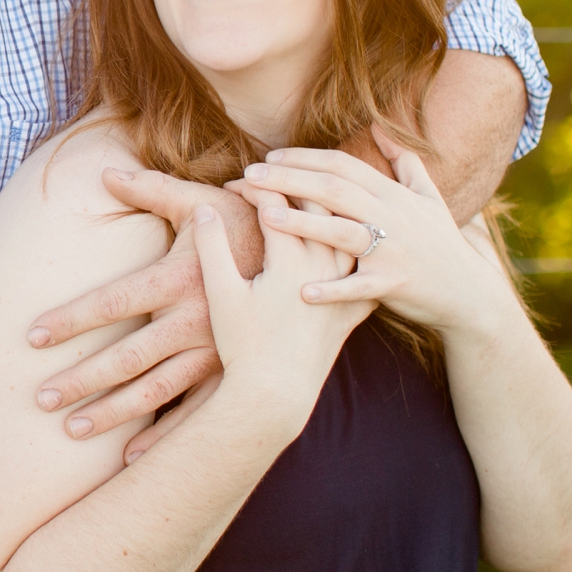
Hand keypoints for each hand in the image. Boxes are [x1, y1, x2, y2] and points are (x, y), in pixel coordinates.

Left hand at [22, 170, 252, 441]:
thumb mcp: (202, 202)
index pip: (112, 303)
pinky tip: (134, 458)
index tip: (33, 337)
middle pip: (125, 357)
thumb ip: (152, 189)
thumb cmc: (249, 226)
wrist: (316, 259)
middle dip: (81, 380)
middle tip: (40, 399)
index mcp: (179, 279)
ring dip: (112, 414)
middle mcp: (193, 321)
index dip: (72, 320)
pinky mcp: (231, 370)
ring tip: (72, 432)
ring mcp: (214, 352)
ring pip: (154, 391)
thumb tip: (105, 172)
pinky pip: (195, 410)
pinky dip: (165, 436)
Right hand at [193, 191, 370, 434]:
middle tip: (273, 176)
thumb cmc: (243, 345)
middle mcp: (324, 268)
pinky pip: (364, 267)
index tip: (235, 183)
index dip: (253, 185)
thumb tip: (207, 208)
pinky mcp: (353, 308)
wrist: (276, 395)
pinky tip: (352, 235)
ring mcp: (343, 287)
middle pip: (318, 206)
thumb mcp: (220, 293)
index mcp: (290, 260)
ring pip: (348, 230)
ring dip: (329, 208)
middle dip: (293, 183)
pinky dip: (359, 246)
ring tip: (312, 195)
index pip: (276, 201)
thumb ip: (212, 246)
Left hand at [238, 129, 525, 338]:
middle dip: (290, 179)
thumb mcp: (428, 197)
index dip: (305, 158)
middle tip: (250, 174)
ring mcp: (393, 250)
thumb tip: (380, 126)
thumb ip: (404, 161)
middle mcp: (393, 217)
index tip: (271, 156)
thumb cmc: (440, 244)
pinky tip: (301, 291)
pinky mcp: (394, 285)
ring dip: (304, 224)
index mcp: (393, 195)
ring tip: (267, 216)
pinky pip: (358, 287)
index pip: (343, 166)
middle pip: (335, 190)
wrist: (468, 294)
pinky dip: (332, 290)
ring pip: (343, 232)